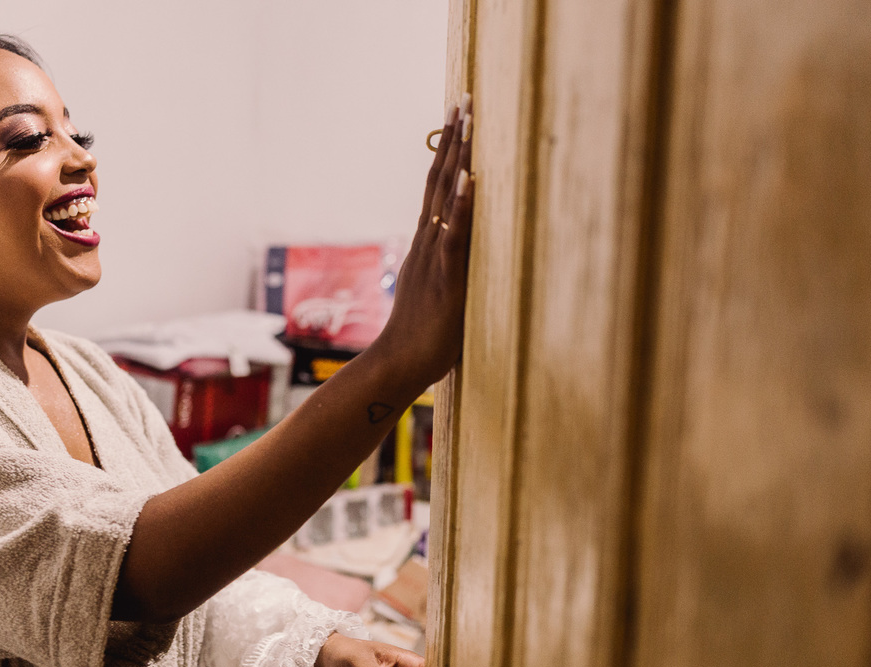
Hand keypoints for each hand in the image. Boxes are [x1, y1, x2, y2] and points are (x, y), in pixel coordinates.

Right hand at [372, 95, 473, 389]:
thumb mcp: (441, 291)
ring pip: (446, 198)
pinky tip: (472, 179)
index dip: (449, 150)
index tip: (458, 115)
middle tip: (464, 98)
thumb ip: (450, 266)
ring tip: (468, 121)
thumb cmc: (424, 336)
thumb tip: (462, 252)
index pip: (439, 186)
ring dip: (458, 158)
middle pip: (440, 179)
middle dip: (454, 138)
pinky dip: (463, 207)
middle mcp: (428, 241)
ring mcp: (434, 256)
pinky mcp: (446, 277)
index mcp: (428, 242)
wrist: (398, 364)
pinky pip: (454, 236)